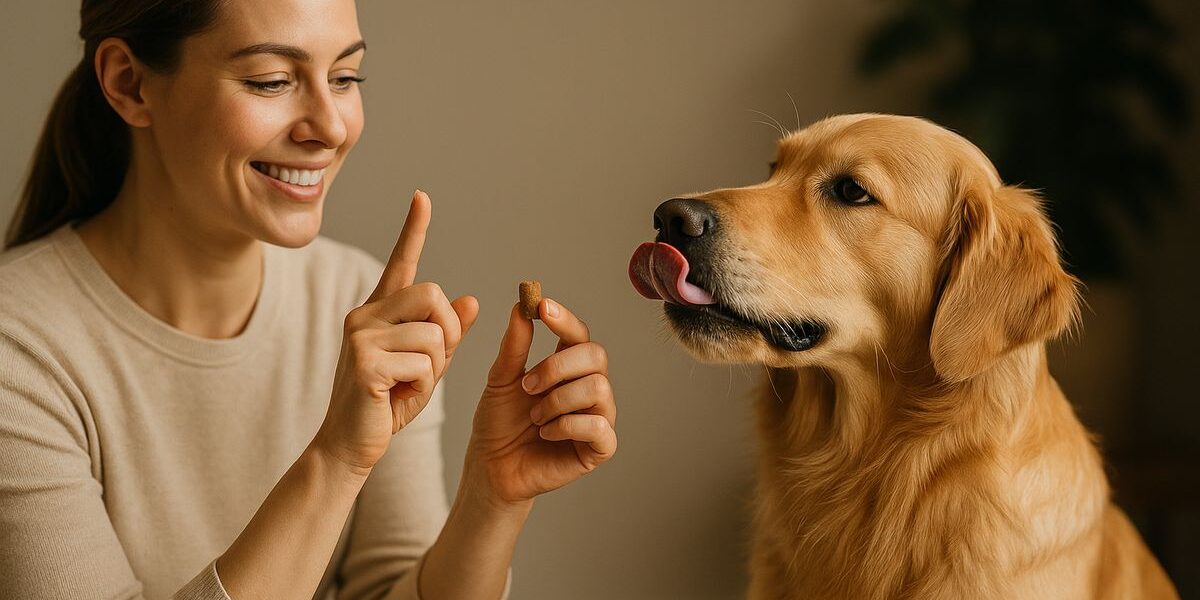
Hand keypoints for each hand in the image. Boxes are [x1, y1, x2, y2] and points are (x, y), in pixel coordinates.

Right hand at [315, 191, 479, 475]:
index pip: (402, 263)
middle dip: (448, 330)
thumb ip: (446, 334)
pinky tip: (395, 397)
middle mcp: (364, 315)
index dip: (414, 229)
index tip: (423, 197)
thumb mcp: (425, 366)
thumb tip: (472, 300)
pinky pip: (423, 362)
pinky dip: (422, 384)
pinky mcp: (365, 361)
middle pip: (433, 294)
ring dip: (436, 366)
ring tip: (407, 385)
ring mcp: (361, 335)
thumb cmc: (385, 406)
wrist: (350, 446)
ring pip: (434, 333)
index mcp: (378, 312)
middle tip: (432, 363)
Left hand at [462, 299, 616, 510]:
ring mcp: (598, 417)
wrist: (490, 467)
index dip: (564, 319)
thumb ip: (514, 346)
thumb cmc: (499, 424)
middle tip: (527, 385)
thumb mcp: (501, 380)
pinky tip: (546, 433)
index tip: (541, 307)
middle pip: (596, 355)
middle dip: (558, 366)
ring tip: (535, 416)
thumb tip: (522, 307)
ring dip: (558, 400)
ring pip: (598, 388)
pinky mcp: (599, 447)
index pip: (578, 334)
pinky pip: (599, 425)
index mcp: (569, 368)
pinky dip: (567, 425)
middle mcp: (590, 388)